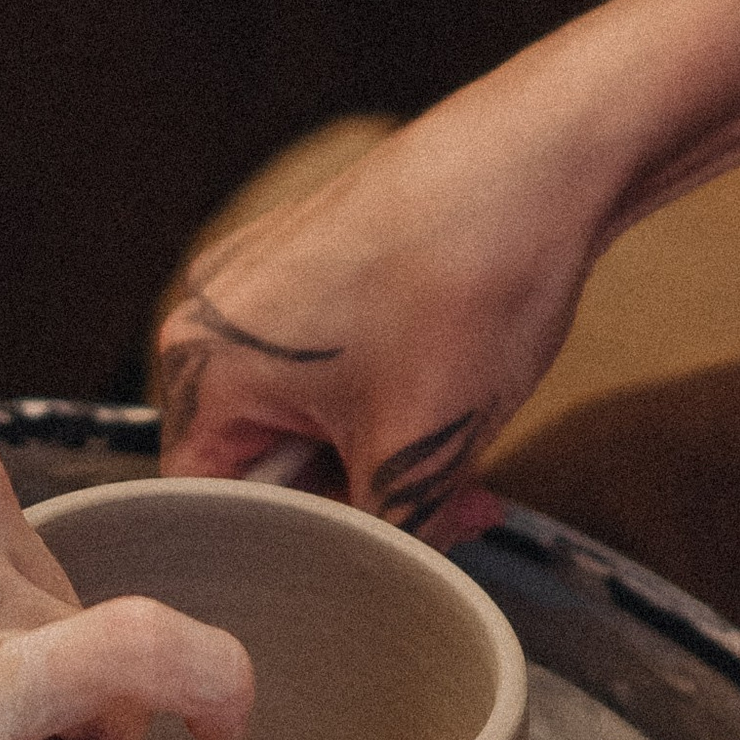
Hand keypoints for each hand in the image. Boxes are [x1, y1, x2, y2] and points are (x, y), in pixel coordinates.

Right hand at [156, 0, 739, 518]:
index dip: (305, 541)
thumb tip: (375, 580)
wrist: (541, 159)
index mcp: (199, 365)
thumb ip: (377, 542)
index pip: (216, 506)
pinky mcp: (314, 252)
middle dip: (362, 491)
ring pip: (309, 412)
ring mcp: (260, 276)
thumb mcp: (420, 453)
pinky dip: (390, 389)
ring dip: (387, 444)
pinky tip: (454, 376)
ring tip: (463, 430)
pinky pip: (329, 357)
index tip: (383, 548)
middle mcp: (208, 315)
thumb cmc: (466, 282)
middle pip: (265, 459)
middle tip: (448, 499)